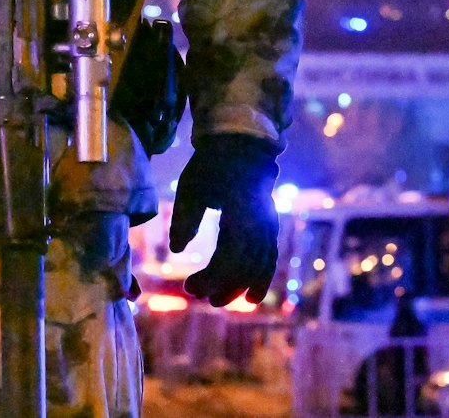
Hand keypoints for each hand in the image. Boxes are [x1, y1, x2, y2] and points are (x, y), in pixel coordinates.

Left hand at [168, 134, 280, 305]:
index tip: (190, 288)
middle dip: (222, 285)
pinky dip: (262, 279)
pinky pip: (269, 258)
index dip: (212, 277)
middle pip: (245, 266)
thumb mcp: (190, 188)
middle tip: (198, 296)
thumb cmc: (210, 166)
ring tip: (218, 301)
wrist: (240, 147)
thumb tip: (178, 250)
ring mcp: (267, 226)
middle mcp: (259, 224)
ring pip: (259, 266)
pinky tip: (252, 297)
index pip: (230, 257)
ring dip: (239, 286)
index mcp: (239, 214)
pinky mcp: (268, 227)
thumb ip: (185, 219)